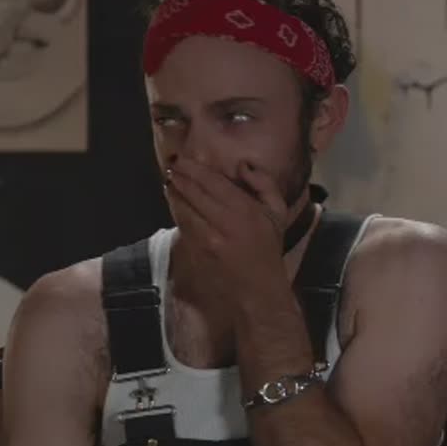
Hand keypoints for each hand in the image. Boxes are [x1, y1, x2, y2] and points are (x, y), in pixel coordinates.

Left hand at [164, 157, 288, 299]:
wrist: (259, 286)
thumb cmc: (268, 246)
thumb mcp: (277, 212)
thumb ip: (264, 184)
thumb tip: (242, 164)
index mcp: (246, 210)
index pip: (213, 182)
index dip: (194, 169)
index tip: (183, 159)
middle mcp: (225, 222)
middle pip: (194, 192)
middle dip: (179, 177)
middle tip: (171, 165)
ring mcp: (208, 238)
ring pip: (183, 208)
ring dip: (173, 192)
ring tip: (169, 181)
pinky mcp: (198, 250)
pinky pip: (182, 224)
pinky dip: (176, 210)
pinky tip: (174, 201)